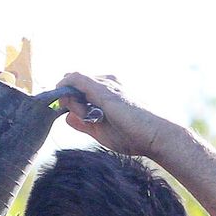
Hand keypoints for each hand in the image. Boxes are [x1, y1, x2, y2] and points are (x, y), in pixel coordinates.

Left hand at [53, 72, 175, 158]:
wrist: (154, 136)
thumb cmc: (133, 135)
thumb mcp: (101, 131)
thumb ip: (83, 124)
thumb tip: (67, 117)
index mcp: (109, 92)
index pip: (81, 90)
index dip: (70, 101)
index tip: (69, 114)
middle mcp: (107, 84)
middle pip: (75, 85)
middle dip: (67, 100)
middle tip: (76, 117)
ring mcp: (105, 84)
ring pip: (74, 84)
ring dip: (69, 99)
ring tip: (80, 116)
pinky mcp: (102, 89)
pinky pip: (76, 79)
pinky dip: (66, 87)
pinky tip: (61, 95)